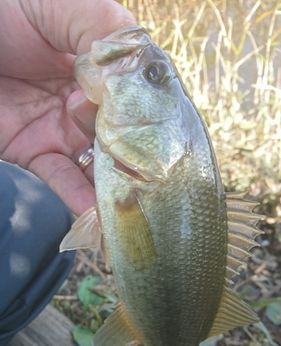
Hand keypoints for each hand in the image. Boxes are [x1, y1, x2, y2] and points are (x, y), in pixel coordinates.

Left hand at [0, 0, 134, 214]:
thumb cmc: (8, 13)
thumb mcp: (63, 7)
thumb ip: (104, 29)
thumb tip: (135, 74)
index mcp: (103, 68)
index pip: (140, 97)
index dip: (151, 114)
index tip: (160, 131)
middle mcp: (91, 103)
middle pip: (126, 137)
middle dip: (139, 157)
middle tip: (151, 176)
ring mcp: (66, 130)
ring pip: (100, 165)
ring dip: (117, 186)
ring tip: (136, 205)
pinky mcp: (38, 152)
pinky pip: (64, 179)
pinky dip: (79, 197)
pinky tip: (96, 211)